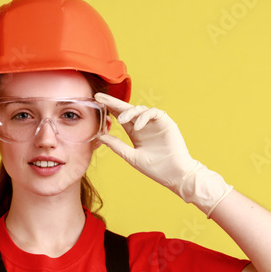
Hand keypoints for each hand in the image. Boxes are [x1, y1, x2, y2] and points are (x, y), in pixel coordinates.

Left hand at [94, 92, 233, 216]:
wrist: (174, 174)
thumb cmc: (154, 168)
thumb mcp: (131, 156)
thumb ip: (116, 145)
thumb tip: (99, 136)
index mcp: (135, 132)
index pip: (120, 116)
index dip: (109, 109)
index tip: (96, 102)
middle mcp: (144, 125)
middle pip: (127, 109)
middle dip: (113, 102)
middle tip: (100, 98)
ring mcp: (154, 123)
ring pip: (139, 109)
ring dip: (129, 112)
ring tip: (121, 120)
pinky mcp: (165, 122)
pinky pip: (153, 112)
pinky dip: (144, 117)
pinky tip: (138, 126)